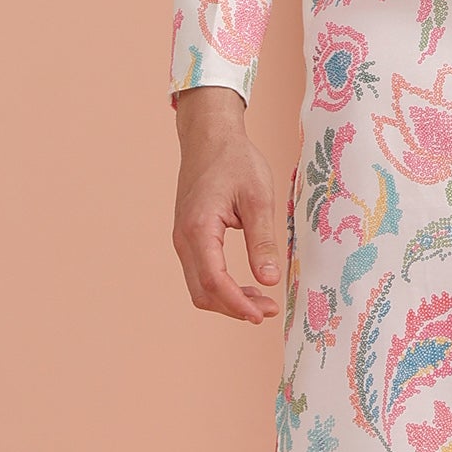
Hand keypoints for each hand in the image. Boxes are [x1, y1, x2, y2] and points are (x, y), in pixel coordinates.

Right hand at [172, 88, 283, 321]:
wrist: (209, 137)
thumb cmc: (235, 161)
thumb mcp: (258, 198)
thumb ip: (262, 241)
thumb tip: (269, 279)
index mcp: (199, 228)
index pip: (214, 281)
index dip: (238, 303)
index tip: (262, 314)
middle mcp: (183, 238)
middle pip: (202, 292)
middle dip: (234, 308)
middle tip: (268, 310)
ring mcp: (182, 239)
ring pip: (198, 287)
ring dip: (228, 301)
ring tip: (262, 302)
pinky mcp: (188, 238)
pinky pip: (199, 273)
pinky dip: (221, 287)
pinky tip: (246, 286)